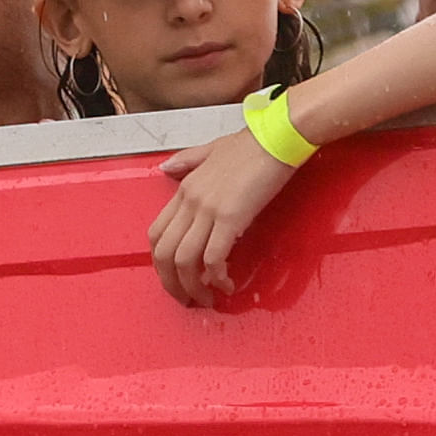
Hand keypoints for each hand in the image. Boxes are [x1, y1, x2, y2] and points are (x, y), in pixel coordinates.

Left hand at [147, 128, 295, 308]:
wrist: (278, 135)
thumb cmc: (252, 144)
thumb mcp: (211, 149)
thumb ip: (187, 160)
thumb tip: (165, 168)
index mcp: (184, 188)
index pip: (157, 233)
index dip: (161, 262)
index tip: (174, 277)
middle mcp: (190, 201)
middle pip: (164, 253)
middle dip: (171, 283)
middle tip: (187, 299)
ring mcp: (208, 209)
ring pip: (184, 260)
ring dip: (193, 287)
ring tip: (208, 299)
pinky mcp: (231, 217)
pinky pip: (213, 258)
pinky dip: (217, 278)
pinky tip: (227, 285)